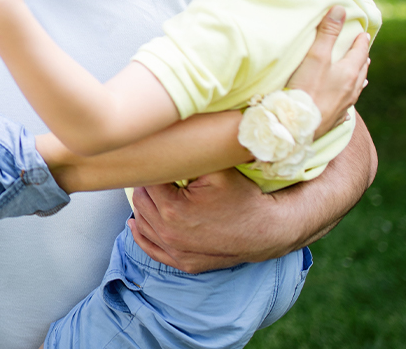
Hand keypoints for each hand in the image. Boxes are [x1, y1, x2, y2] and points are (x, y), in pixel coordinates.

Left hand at [129, 168, 280, 272]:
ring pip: (143, 224)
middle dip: (147, 186)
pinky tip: (136, 224)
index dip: (153, 169)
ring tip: (153, 193)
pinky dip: (142, 236)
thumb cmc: (243, 197)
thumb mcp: (216, 169)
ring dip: (144, 207)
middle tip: (160, 175)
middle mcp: (169, 233)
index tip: (159, 162)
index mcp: (172, 209)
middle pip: (141, 202)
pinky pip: (152, 250)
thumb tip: (164, 142)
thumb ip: (186, 156)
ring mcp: (176, 252)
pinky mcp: (184, 263)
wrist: (268, 230)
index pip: (146, 181)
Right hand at [285, 6, 370, 138]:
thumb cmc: (305, 90)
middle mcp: (350, 90)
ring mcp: (343, 106)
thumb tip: (340, 9)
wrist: (296, 128)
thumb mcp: (315, 57)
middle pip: (361, 71)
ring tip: (361, 74)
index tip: (364, 34)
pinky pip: (347, 106)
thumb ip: (327, 33)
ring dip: (359, 78)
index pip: (359, 53)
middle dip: (362, 59)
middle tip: (363, 51)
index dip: (361, 42)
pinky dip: (349, 98)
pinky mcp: (333, 119)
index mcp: (348, 73)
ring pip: (356, 89)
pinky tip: (347, 104)